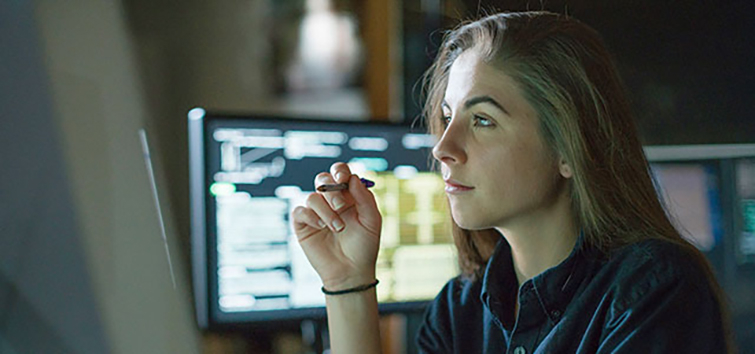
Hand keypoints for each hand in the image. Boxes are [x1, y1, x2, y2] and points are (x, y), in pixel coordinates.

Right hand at [291, 162, 381, 290]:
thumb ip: (364, 198)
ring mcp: (316, 213)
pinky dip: (311, 216)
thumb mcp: (372, 220)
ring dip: (326, 211)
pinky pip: (300, 211)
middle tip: (342, 206)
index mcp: (348, 196)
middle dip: (332, 190)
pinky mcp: (303, 225)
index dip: (340, 172)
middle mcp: (330, 201)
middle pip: (323, 179)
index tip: (343, 180)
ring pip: (312, 197)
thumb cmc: (364, 246)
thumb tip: (352, 178)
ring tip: (338, 228)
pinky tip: (321, 227)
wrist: (351, 271)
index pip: (340, 173)